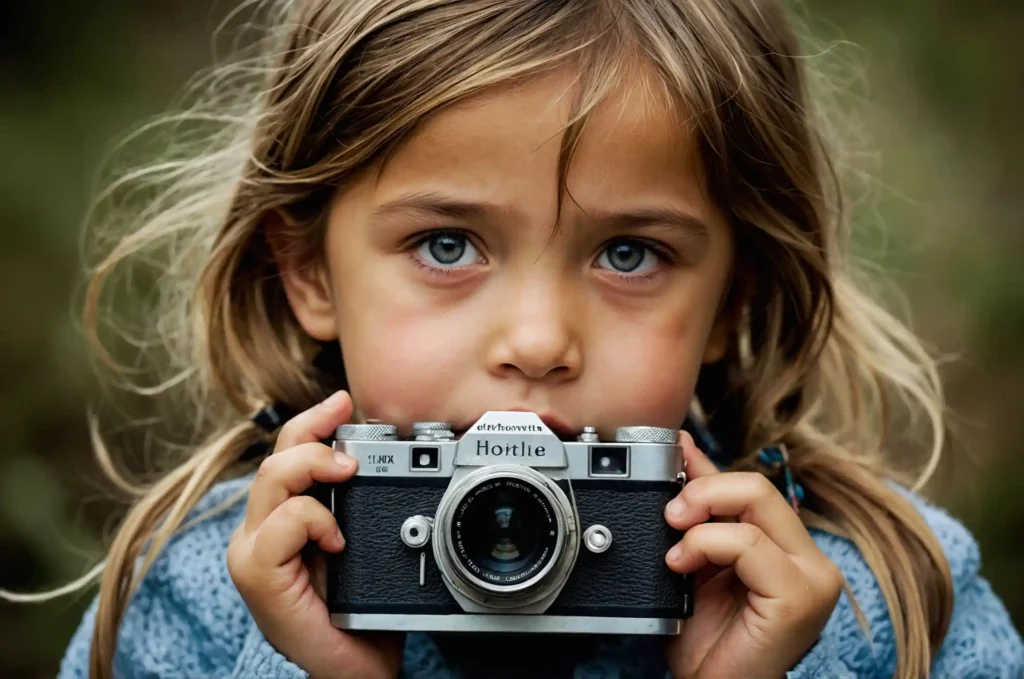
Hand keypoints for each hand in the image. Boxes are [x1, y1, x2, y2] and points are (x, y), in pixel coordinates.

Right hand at [227, 391, 403, 678]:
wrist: (356, 668)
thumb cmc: (362, 608)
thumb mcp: (366, 542)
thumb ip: (362, 503)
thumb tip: (385, 456)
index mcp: (284, 518)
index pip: (285, 451)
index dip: (312, 420)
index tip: (344, 401)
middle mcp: (260, 530)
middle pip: (275, 455)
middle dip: (314, 434)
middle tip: (352, 446)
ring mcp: (254, 552)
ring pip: (271, 479)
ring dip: (313, 468)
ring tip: (348, 476)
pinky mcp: (257, 576)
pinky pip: (278, 526)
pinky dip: (311, 521)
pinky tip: (337, 540)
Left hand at [663, 434, 842, 678]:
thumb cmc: (705, 641)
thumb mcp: (696, 561)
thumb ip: (699, 511)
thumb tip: (682, 448)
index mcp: (788, 548)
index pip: (750, 486)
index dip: (705, 471)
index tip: (669, 461)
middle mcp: (809, 559)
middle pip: (757, 485)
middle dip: (702, 490)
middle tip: (669, 516)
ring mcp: (812, 577)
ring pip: (755, 502)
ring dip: (699, 521)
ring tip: (675, 553)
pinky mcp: (800, 596)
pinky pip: (748, 543)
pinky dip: (706, 544)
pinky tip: (683, 565)